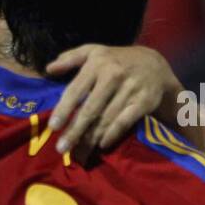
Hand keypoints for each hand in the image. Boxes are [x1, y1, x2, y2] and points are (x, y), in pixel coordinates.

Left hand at [45, 44, 183, 154]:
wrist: (155, 64)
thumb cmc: (116, 61)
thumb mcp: (94, 51)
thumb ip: (71, 58)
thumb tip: (49, 68)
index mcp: (97, 63)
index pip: (76, 90)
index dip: (64, 109)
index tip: (53, 127)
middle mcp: (113, 75)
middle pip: (90, 109)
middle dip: (75, 130)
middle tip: (62, 148)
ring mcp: (130, 88)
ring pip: (106, 118)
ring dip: (91, 138)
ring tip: (79, 152)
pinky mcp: (144, 101)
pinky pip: (125, 121)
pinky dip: (113, 134)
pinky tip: (101, 144)